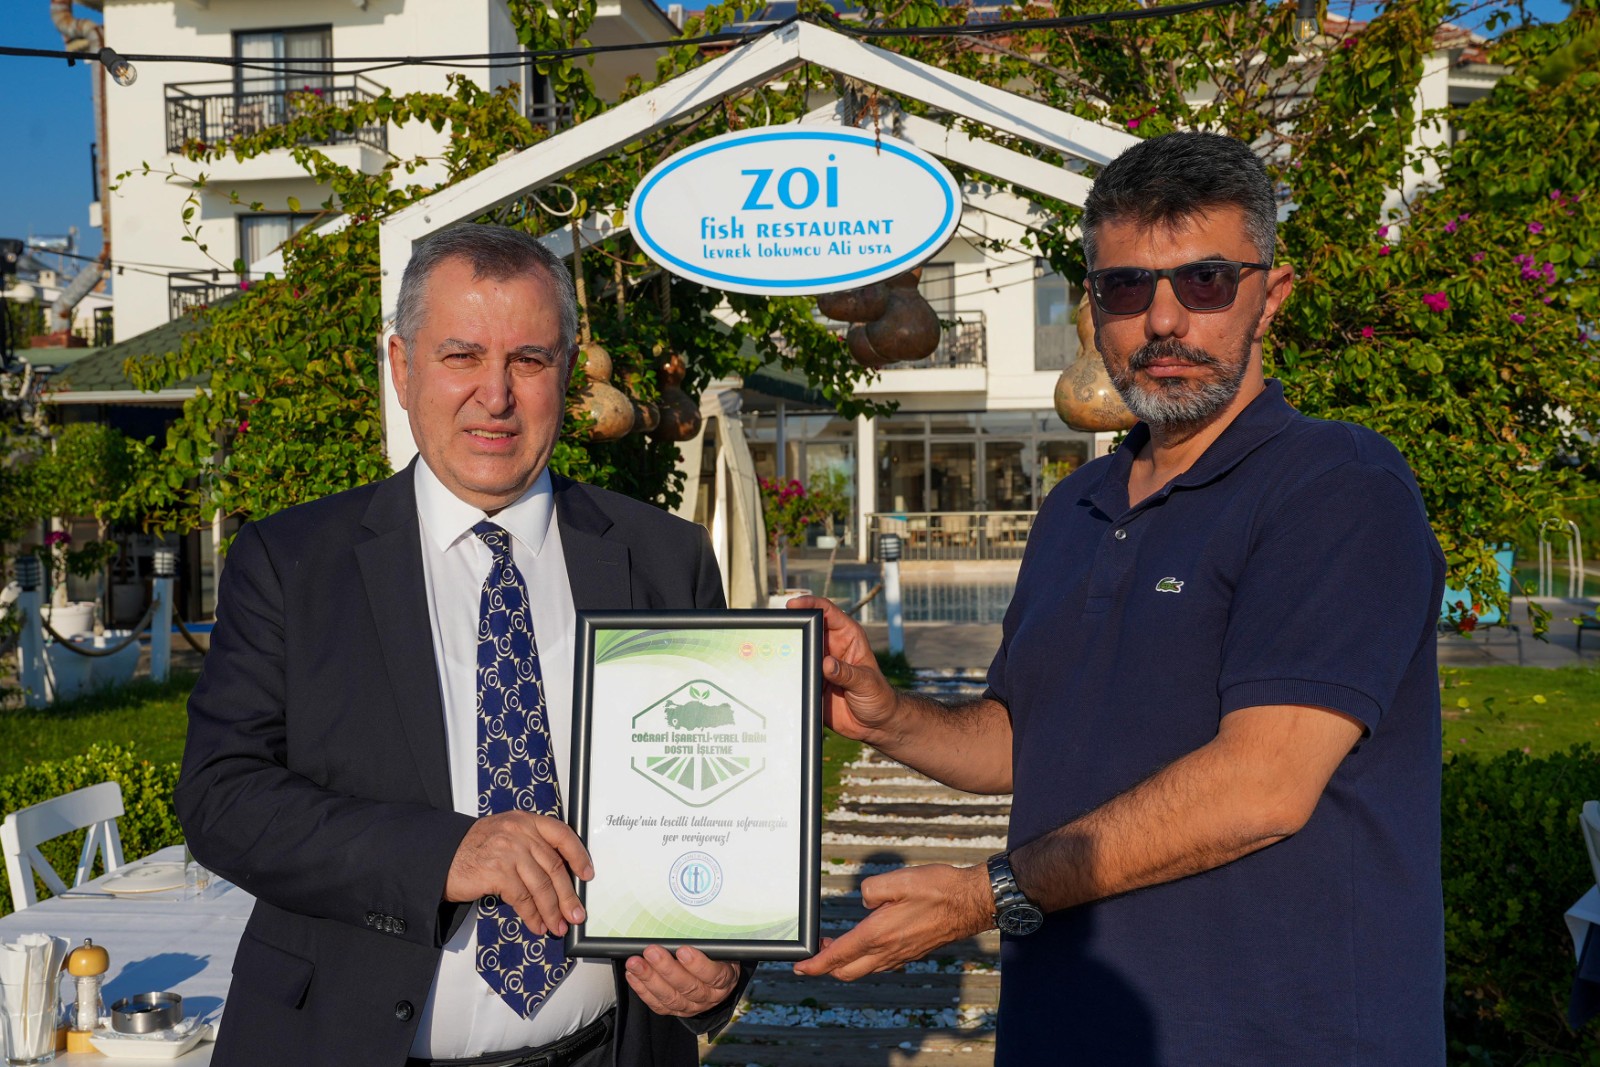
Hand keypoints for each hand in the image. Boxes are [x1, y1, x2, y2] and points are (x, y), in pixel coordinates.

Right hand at [444, 811, 592, 936]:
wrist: (442, 856)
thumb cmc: (476, 849)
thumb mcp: (507, 835)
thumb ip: (532, 846)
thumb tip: (560, 878)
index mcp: (526, 821)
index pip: (562, 834)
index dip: (578, 856)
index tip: (587, 875)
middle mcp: (519, 832)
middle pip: (554, 867)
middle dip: (568, 896)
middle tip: (576, 915)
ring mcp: (508, 851)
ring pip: (541, 886)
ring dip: (552, 911)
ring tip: (558, 926)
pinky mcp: (497, 871)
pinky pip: (522, 898)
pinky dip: (532, 915)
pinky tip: (536, 925)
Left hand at [624, 945, 739, 1015]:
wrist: (718, 983)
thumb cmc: (717, 959)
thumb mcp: (721, 949)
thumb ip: (708, 944)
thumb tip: (685, 927)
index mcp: (724, 979)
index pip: (713, 974)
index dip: (697, 964)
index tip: (683, 950)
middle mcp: (709, 996)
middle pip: (688, 986)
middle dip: (666, 968)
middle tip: (651, 951)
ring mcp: (691, 1006)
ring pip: (670, 997)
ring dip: (650, 979)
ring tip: (635, 963)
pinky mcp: (675, 1010)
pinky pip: (658, 1004)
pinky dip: (643, 990)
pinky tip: (633, 976)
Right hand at [786, 595, 900, 742]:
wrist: (874, 724)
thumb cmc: (879, 697)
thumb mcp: (866, 683)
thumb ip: (847, 673)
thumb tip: (826, 664)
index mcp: (848, 637)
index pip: (827, 612)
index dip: (810, 604)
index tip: (794, 605)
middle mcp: (831, 647)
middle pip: (807, 629)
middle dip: (793, 626)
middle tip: (779, 630)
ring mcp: (819, 665)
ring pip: (798, 650)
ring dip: (788, 651)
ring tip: (776, 654)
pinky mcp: (811, 682)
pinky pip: (795, 673)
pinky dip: (786, 673)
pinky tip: (778, 675)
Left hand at [792, 863, 991, 980]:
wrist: (971, 903)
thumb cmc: (938, 889)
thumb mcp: (898, 879)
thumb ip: (871, 890)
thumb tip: (865, 901)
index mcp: (879, 935)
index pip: (838, 957)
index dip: (815, 964)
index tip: (800, 966)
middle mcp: (888, 952)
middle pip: (847, 971)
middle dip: (827, 966)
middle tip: (816, 952)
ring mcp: (901, 956)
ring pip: (864, 969)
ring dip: (846, 962)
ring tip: (836, 945)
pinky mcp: (911, 953)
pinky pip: (880, 964)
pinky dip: (864, 959)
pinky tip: (866, 943)